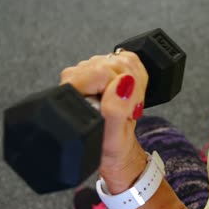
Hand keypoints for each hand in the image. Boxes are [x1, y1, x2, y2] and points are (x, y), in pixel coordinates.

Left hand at [59, 51, 148, 193]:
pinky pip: (129, 60)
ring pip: (123, 60)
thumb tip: (124, 83)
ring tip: (128, 105)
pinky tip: (129, 95)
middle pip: (114, 63)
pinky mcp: (102, 66)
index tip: (125, 108)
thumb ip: (116, 111)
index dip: (121, 88)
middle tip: (128, 110)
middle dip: (130, 86)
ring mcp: (89, 69)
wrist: (109, 149)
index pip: (103, 72)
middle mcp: (77, 76)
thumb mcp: (112, 138)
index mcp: (72, 91)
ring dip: (135, 83)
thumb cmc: (107, 146)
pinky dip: (136, 78)